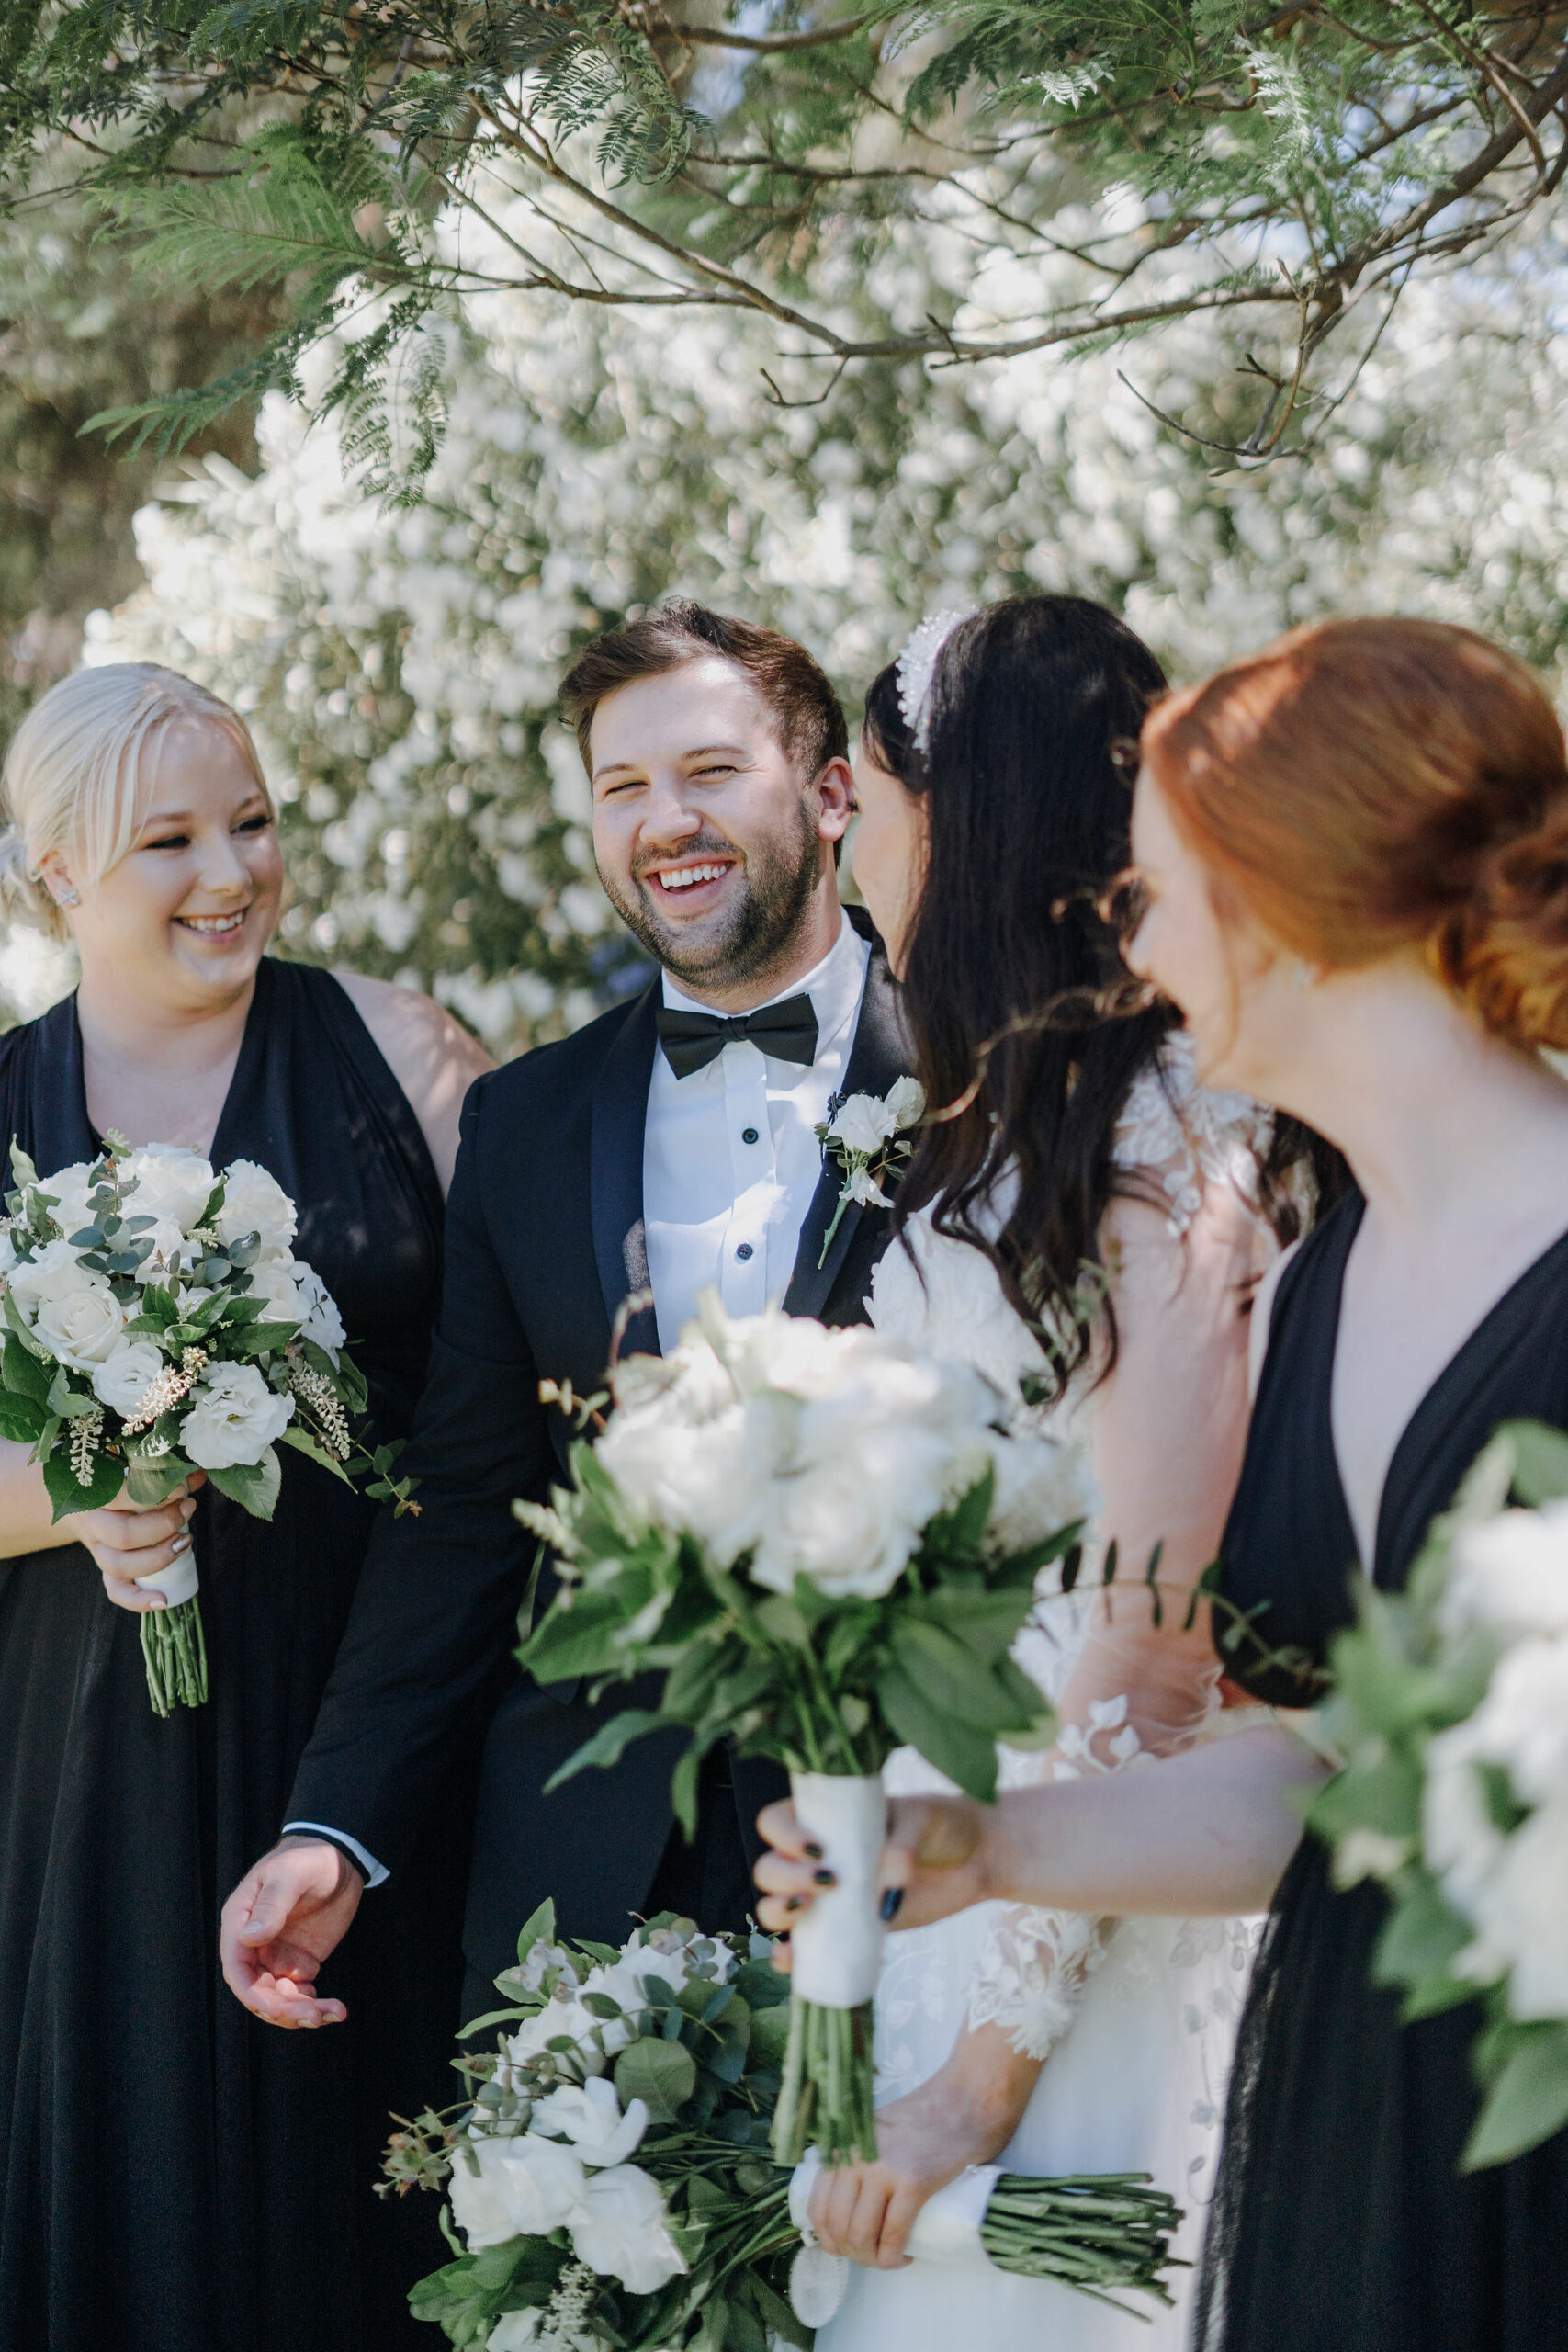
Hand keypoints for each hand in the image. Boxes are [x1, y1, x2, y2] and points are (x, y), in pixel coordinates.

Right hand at [66, 1473, 206, 1613]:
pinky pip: (117, 1593)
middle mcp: (93, 1525)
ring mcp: (99, 1551)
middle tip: (188, 1509)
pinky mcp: (106, 1572)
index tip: (181, 1490)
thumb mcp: (131, 1472)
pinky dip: (139, 1601)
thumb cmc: (116, 1483)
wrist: (82, 1504)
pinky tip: (164, 1600)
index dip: (153, 1495)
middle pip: (123, 1534)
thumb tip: (196, 1475)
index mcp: (95, 1495)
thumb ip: (163, 1473)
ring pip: (120, 1565)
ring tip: (186, 1541)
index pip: (118, 1496)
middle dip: (163, 1525)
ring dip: (158, 1558)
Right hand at [220, 1836, 362, 2026]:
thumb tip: (249, 1938)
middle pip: (258, 1991)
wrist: (339, 1857)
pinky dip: (313, 2006)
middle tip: (315, 2015)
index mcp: (240, 1922)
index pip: (236, 1968)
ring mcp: (275, 1957)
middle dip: (283, 2010)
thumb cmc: (307, 1857)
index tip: (276, 2008)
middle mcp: (253, 1945)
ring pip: (278, 1999)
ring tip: (333, 2013)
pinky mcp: (299, 1964)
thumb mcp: (290, 1874)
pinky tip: (333, 2007)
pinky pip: (299, 1995)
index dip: (251, 1994)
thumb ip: (271, 1904)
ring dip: (300, 2014)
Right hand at [754, 1793, 993, 1949]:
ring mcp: (830, 1895)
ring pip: (777, 1905)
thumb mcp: (923, 1821)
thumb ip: (901, 1850)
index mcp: (829, 1816)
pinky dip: (791, 1956)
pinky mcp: (847, 1929)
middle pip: (770, 1866)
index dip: (783, 1834)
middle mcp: (821, 1854)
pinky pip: (806, 1945)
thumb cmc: (945, 1825)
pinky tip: (792, 1960)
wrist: (978, 1859)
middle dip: (784, 1878)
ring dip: (779, 1913)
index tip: (816, 1848)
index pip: (778, 1820)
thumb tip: (882, 1896)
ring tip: (808, 1912)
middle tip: (829, 1883)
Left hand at [807, 2027, 1040, 2267]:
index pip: (817, 2209)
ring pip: (861, 2236)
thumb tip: (841, 2211)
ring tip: (890, 2257)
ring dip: (873, 2260)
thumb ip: (854, 2158)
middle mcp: (855, 2155)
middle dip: (853, 2254)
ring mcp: (883, 2168)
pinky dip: (894, 2258)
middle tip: (874, 2256)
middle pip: (838, 2227)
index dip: (830, 2240)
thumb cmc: (922, 2122)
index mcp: (843, 2145)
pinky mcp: (914, 2181)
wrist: (964, 2102)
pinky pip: (893, 2235)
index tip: (849, 2248)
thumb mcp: (873, 2132)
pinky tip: (905, 2257)